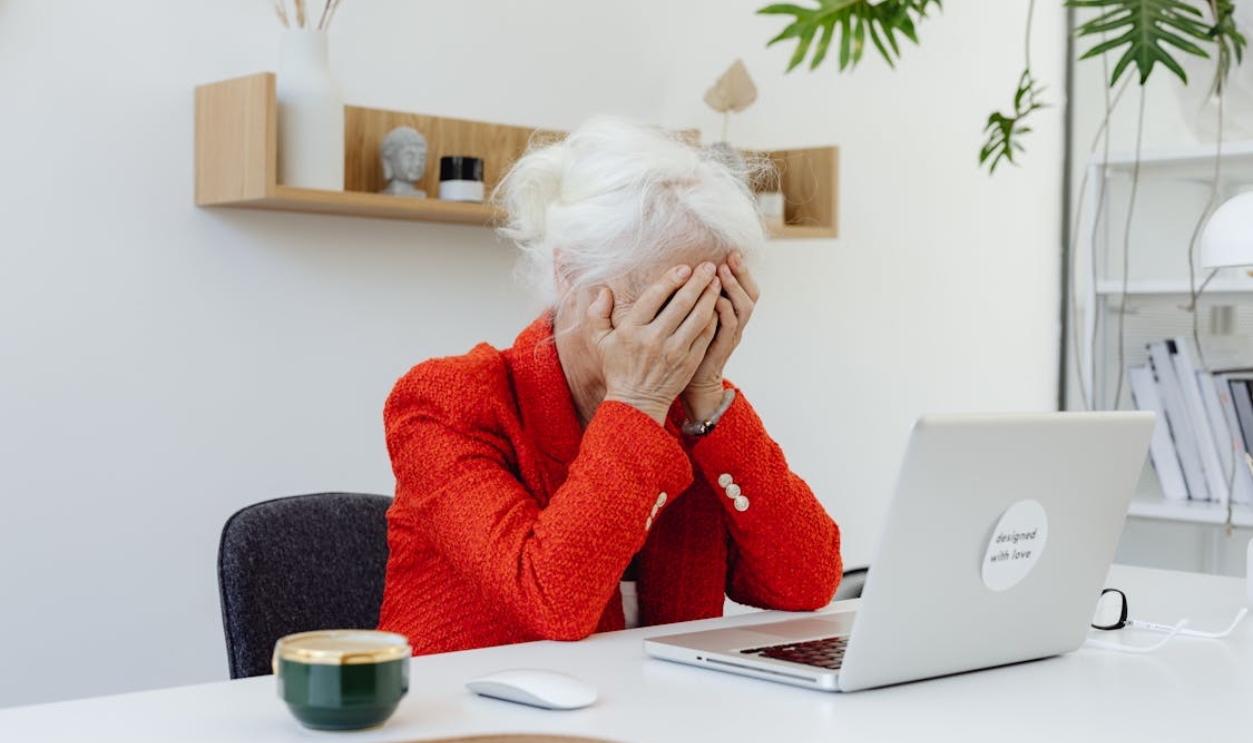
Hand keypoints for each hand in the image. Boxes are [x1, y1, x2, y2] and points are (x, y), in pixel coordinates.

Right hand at [587, 263, 721, 424]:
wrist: (636, 402)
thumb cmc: (617, 368)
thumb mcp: (599, 342)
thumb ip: (597, 314)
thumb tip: (604, 290)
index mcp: (631, 330)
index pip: (654, 297)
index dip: (671, 279)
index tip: (684, 267)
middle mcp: (654, 339)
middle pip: (682, 303)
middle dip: (697, 281)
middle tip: (708, 266)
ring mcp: (674, 351)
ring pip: (698, 317)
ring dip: (709, 296)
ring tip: (716, 282)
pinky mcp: (689, 362)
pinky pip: (705, 334)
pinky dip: (713, 318)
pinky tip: (717, 306)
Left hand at [682, 252, 759, 420]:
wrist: (689, 382)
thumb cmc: (685, 346)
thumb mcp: (691, 317)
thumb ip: (694, 297)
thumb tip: (684, 269)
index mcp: (730, 313)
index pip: (745, 287)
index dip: (741, 270)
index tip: (731, 252)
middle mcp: (735, 322)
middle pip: (751, 294)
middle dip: (742, 273)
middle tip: (732, 256)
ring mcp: (731, 335)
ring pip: (744, 307)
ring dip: (734, 288)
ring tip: (723, 272)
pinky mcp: (722, 347)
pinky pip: (729, 326)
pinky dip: (724, 310)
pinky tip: (714, 299)